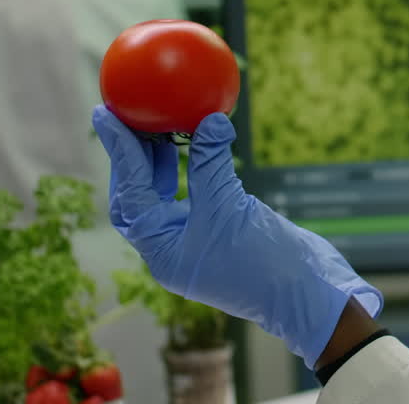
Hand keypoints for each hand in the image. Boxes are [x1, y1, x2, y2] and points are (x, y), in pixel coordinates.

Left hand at [92, 106, 382, 367]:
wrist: (303, 293)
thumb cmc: (261, 262)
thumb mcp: (229, 207)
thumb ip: (212, 162)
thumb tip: (209, 119)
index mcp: (161, 250)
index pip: (130, 194)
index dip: (119, 152)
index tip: (105, 114)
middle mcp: (170, 246)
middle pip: (136, 196)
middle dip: (130, 157)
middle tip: (127, 115)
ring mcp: (193, 239)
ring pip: (161, 195)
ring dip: (158, 160)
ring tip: (158, 122)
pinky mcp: (217, 229)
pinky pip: (193, 193)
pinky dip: (190, 167)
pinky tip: (195, 142)